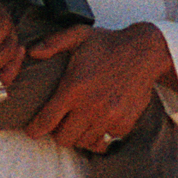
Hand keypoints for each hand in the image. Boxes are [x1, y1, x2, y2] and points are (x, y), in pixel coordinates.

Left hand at [23, 22, 171, 150]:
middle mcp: (90, 107)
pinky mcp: (124, 123)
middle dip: (58, 133)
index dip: (35, 129)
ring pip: (84, 142)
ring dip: (79, 134)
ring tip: (80, 121)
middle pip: (64, 139)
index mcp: (74, 88)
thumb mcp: (78, 35)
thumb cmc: (108, 44)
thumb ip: (53, 43)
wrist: (145, 52)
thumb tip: (32, 52)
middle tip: (61, 122)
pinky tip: (99, 120)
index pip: (46, 121)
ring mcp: (109, 117)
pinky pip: (105, 139)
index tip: (33, 130)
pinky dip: (100, 133)